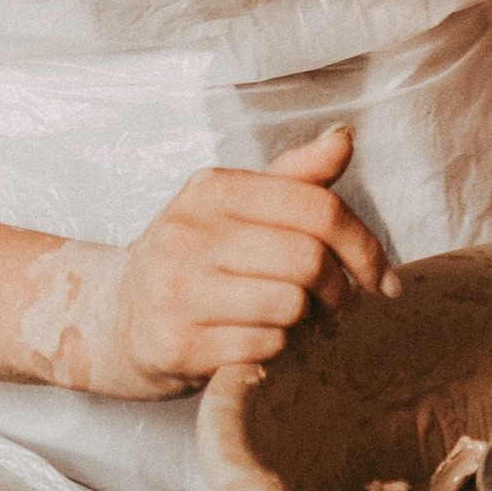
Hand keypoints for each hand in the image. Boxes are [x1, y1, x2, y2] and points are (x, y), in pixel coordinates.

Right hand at [26, 126, 392, 399]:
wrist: (111, 317)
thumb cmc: (190, 260)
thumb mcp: (234, 208)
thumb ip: (294, 177)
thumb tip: (345, 138)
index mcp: (212, 189)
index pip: (317, 206)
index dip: (364, 245)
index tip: (380, 277)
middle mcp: (188, 231)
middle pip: (309, 260)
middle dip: (339, 290)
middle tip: (336, 305)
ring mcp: (176, 288)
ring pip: (290, 308)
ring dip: (308, 325)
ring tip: (293, 322)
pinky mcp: (173, 344)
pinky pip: (263, 348)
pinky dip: (277, 352)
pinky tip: (260, 343)